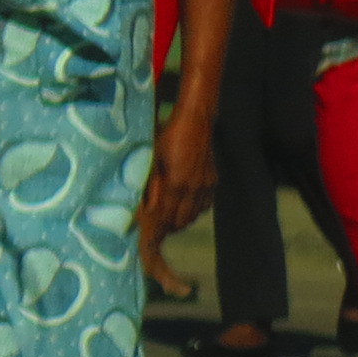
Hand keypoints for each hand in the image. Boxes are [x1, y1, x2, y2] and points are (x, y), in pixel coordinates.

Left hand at [141, 108, 219, 244]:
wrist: (194, 123)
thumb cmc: (166, 138)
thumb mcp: (151, 159)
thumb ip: (148, 183)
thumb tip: (143, 205)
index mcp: (175, 184)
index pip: (167, 216)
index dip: (159, 227)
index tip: (151, 233)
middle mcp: (193, 188)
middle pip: (182, 220)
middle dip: (170, 226)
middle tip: (159, 227)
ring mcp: (205, 185)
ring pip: (195, 214)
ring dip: (183, 219)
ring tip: (171, 218)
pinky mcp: (213, 181)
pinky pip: (206, 204)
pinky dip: (196, 209)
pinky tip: (187, 206)